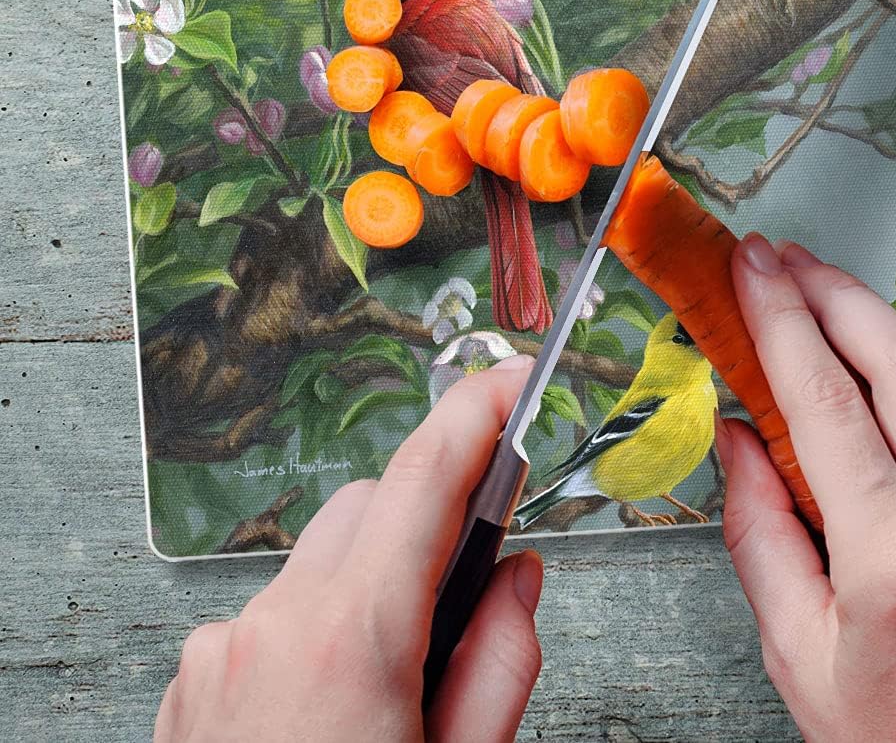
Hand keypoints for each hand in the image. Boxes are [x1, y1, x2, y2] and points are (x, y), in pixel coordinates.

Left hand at [155, 359, 543, 742]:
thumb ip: (503, 659)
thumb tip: (516, 577)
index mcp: (350, 640)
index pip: (425, 477)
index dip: (479, 412)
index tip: (512, 380)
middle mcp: (270, 627)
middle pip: (368, 506)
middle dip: (427, 518)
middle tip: (473, 580)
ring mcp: (219, 654)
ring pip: (318, 558)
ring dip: (370, 579)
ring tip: (399, 677)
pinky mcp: (191, 683)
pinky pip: (271, 611)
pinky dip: (317, 624)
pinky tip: (337, 704)